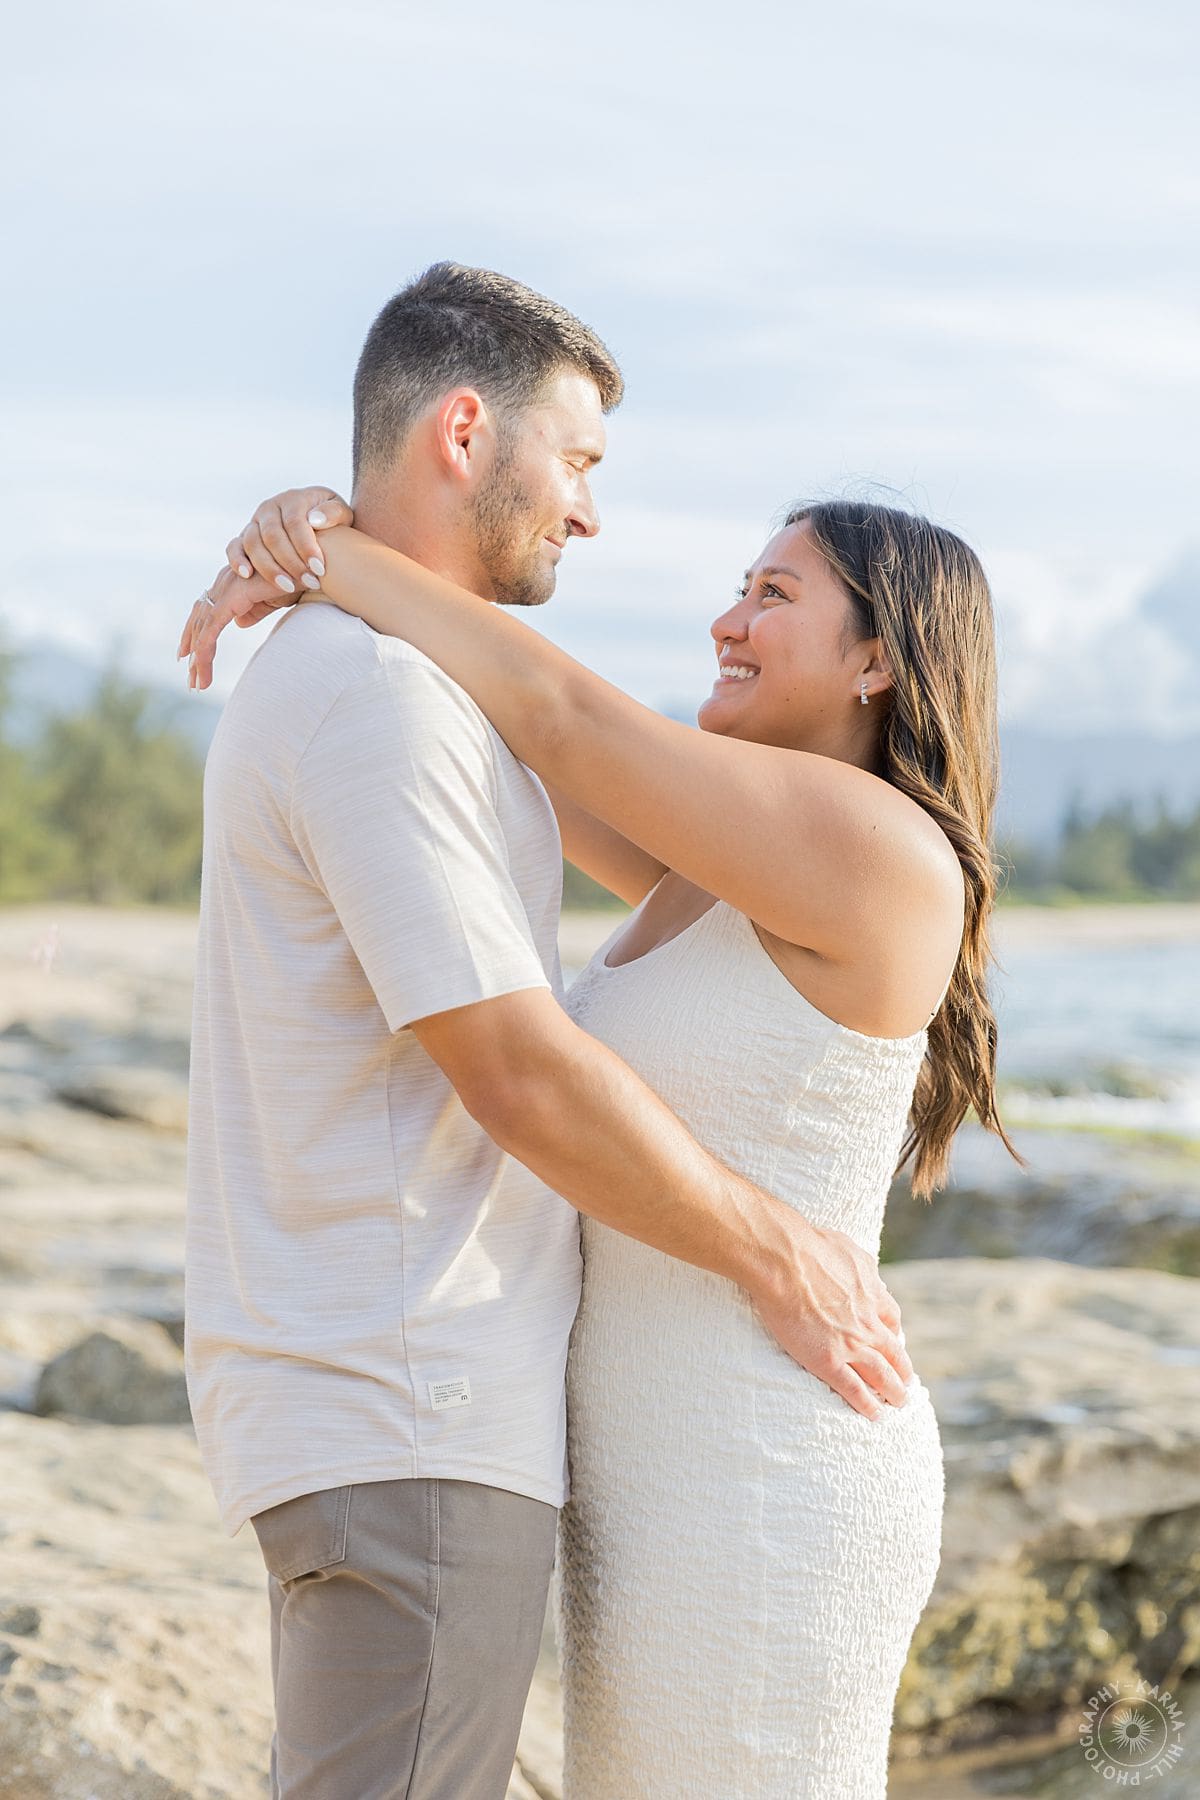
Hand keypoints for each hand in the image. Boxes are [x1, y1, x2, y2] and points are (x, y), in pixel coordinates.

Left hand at [176, 563, 296, 688]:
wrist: (313, 562)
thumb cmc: (299, 575)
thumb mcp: (273, 599)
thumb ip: (255, 610)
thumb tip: (240, 623)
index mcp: (233, 584)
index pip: (208, 612)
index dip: (196, 634)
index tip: (192, 659)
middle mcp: (225, 582)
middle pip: (199, 619)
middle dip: (191, 648)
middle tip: (191, 677)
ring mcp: (227, 587)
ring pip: (202, 627)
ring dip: (198, 657)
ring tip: (197, 683)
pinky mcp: (234, 596)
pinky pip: (212, 626)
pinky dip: (203, 647)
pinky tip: (200, 665)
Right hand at [226, 486, 353, 594]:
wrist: (317, 524)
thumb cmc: (332, 521)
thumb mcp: (341, 514)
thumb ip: (334, 514)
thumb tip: (315, 520)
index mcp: (293, 499)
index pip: (295, 522)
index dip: (306, 546)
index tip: (320, 568)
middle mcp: (270, 508)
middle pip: (273, 536)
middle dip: (291, 562)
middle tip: (310, 583)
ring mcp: (255, 522)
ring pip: (253, 543)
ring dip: (269, 568)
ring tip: (289, 587)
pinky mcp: (244, 537)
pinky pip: (233, 547)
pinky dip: (237, 560)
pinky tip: (246, 575)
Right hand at [752, 1217, 913, 1418]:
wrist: (787, 1261)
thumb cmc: (811, 1247)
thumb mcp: (849, 1249)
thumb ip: (861, 1265)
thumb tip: (865, 1270)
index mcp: (873, 1297)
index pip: (892, 1321)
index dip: (895, 1335)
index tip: (895, 1343)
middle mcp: (869, 1324)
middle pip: (895, 1354)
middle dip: (903, 1370)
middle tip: (907, 1382)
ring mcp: (851, 1345)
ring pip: (882, 1376)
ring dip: (894, 1392)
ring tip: (899, 1403)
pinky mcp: (828, 1361)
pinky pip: (855, 1390)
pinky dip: (868, 1405)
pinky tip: (875, 1415)